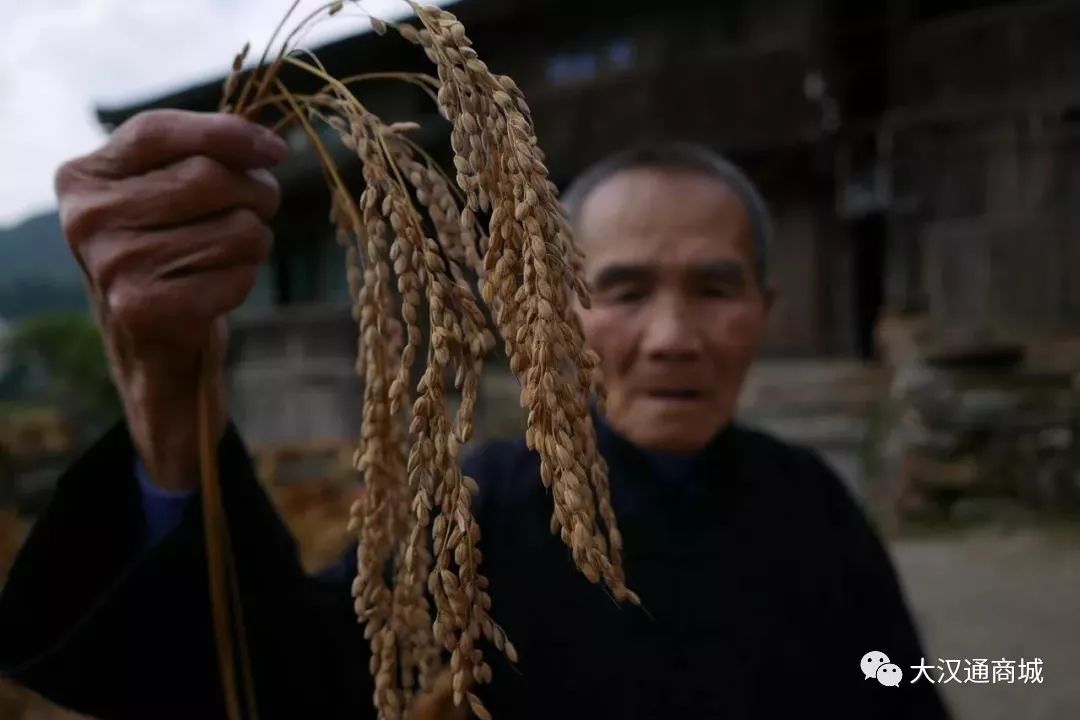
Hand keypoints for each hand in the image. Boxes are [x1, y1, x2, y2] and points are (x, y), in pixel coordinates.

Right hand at [55, 110, 286, 491]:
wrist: (155, 353)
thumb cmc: (169, 258)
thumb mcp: (163, 198)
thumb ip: (199, 157)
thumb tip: (268, 148)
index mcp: (83, 179)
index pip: (160, 131)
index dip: (228, 133)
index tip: (276, 150)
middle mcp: (86, 220)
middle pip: (209, 178)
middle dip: (256, 193)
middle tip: (259, 210)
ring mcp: (113, 266)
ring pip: (237, 228)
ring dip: (255, 241)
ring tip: (233, 254)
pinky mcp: (144, 310)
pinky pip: (237, 275)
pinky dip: (244, 280)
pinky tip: (218, 290)